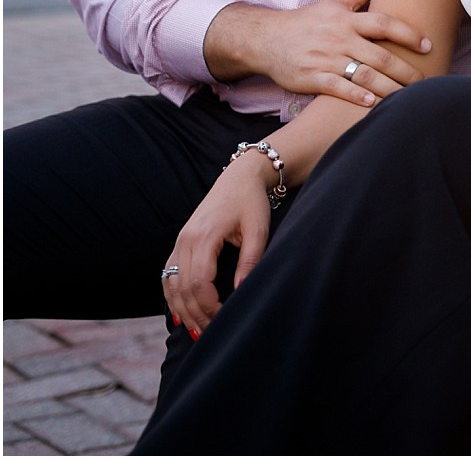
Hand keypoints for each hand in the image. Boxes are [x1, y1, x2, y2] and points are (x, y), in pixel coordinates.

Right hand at [162, 155, 273, 335]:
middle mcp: (185, 240)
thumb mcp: (258, 229)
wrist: (239, 178)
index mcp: (203, 237)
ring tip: (197, 332)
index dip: (209, 307)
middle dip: (196, 315)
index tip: (224, 320)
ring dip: (183, 310)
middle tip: (211, 335)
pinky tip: (180, 314)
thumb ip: (250, 260)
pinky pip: (168, 275)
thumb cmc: (251, 202)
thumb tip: (241, 290)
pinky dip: (172, 297)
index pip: (198, 283)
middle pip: (183, 288)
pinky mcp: (180, 243)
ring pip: (171, 284)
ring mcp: (179, 242)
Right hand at [203, 0, 432, 107]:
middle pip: (380, 55)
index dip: (408, 33)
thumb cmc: (306, 22)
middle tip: (426, 81)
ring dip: (389, 88)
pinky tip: (373, 103)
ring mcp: (326, 59)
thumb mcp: (333, 3)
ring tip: (408, 98)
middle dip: (406, 70)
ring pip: (364, 75)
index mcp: (346, 20)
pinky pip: (338, 88)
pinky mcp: (312, 78)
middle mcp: (339, 39)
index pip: (384, 23)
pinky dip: (357, 96)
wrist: (265, 39)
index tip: (428, 45)